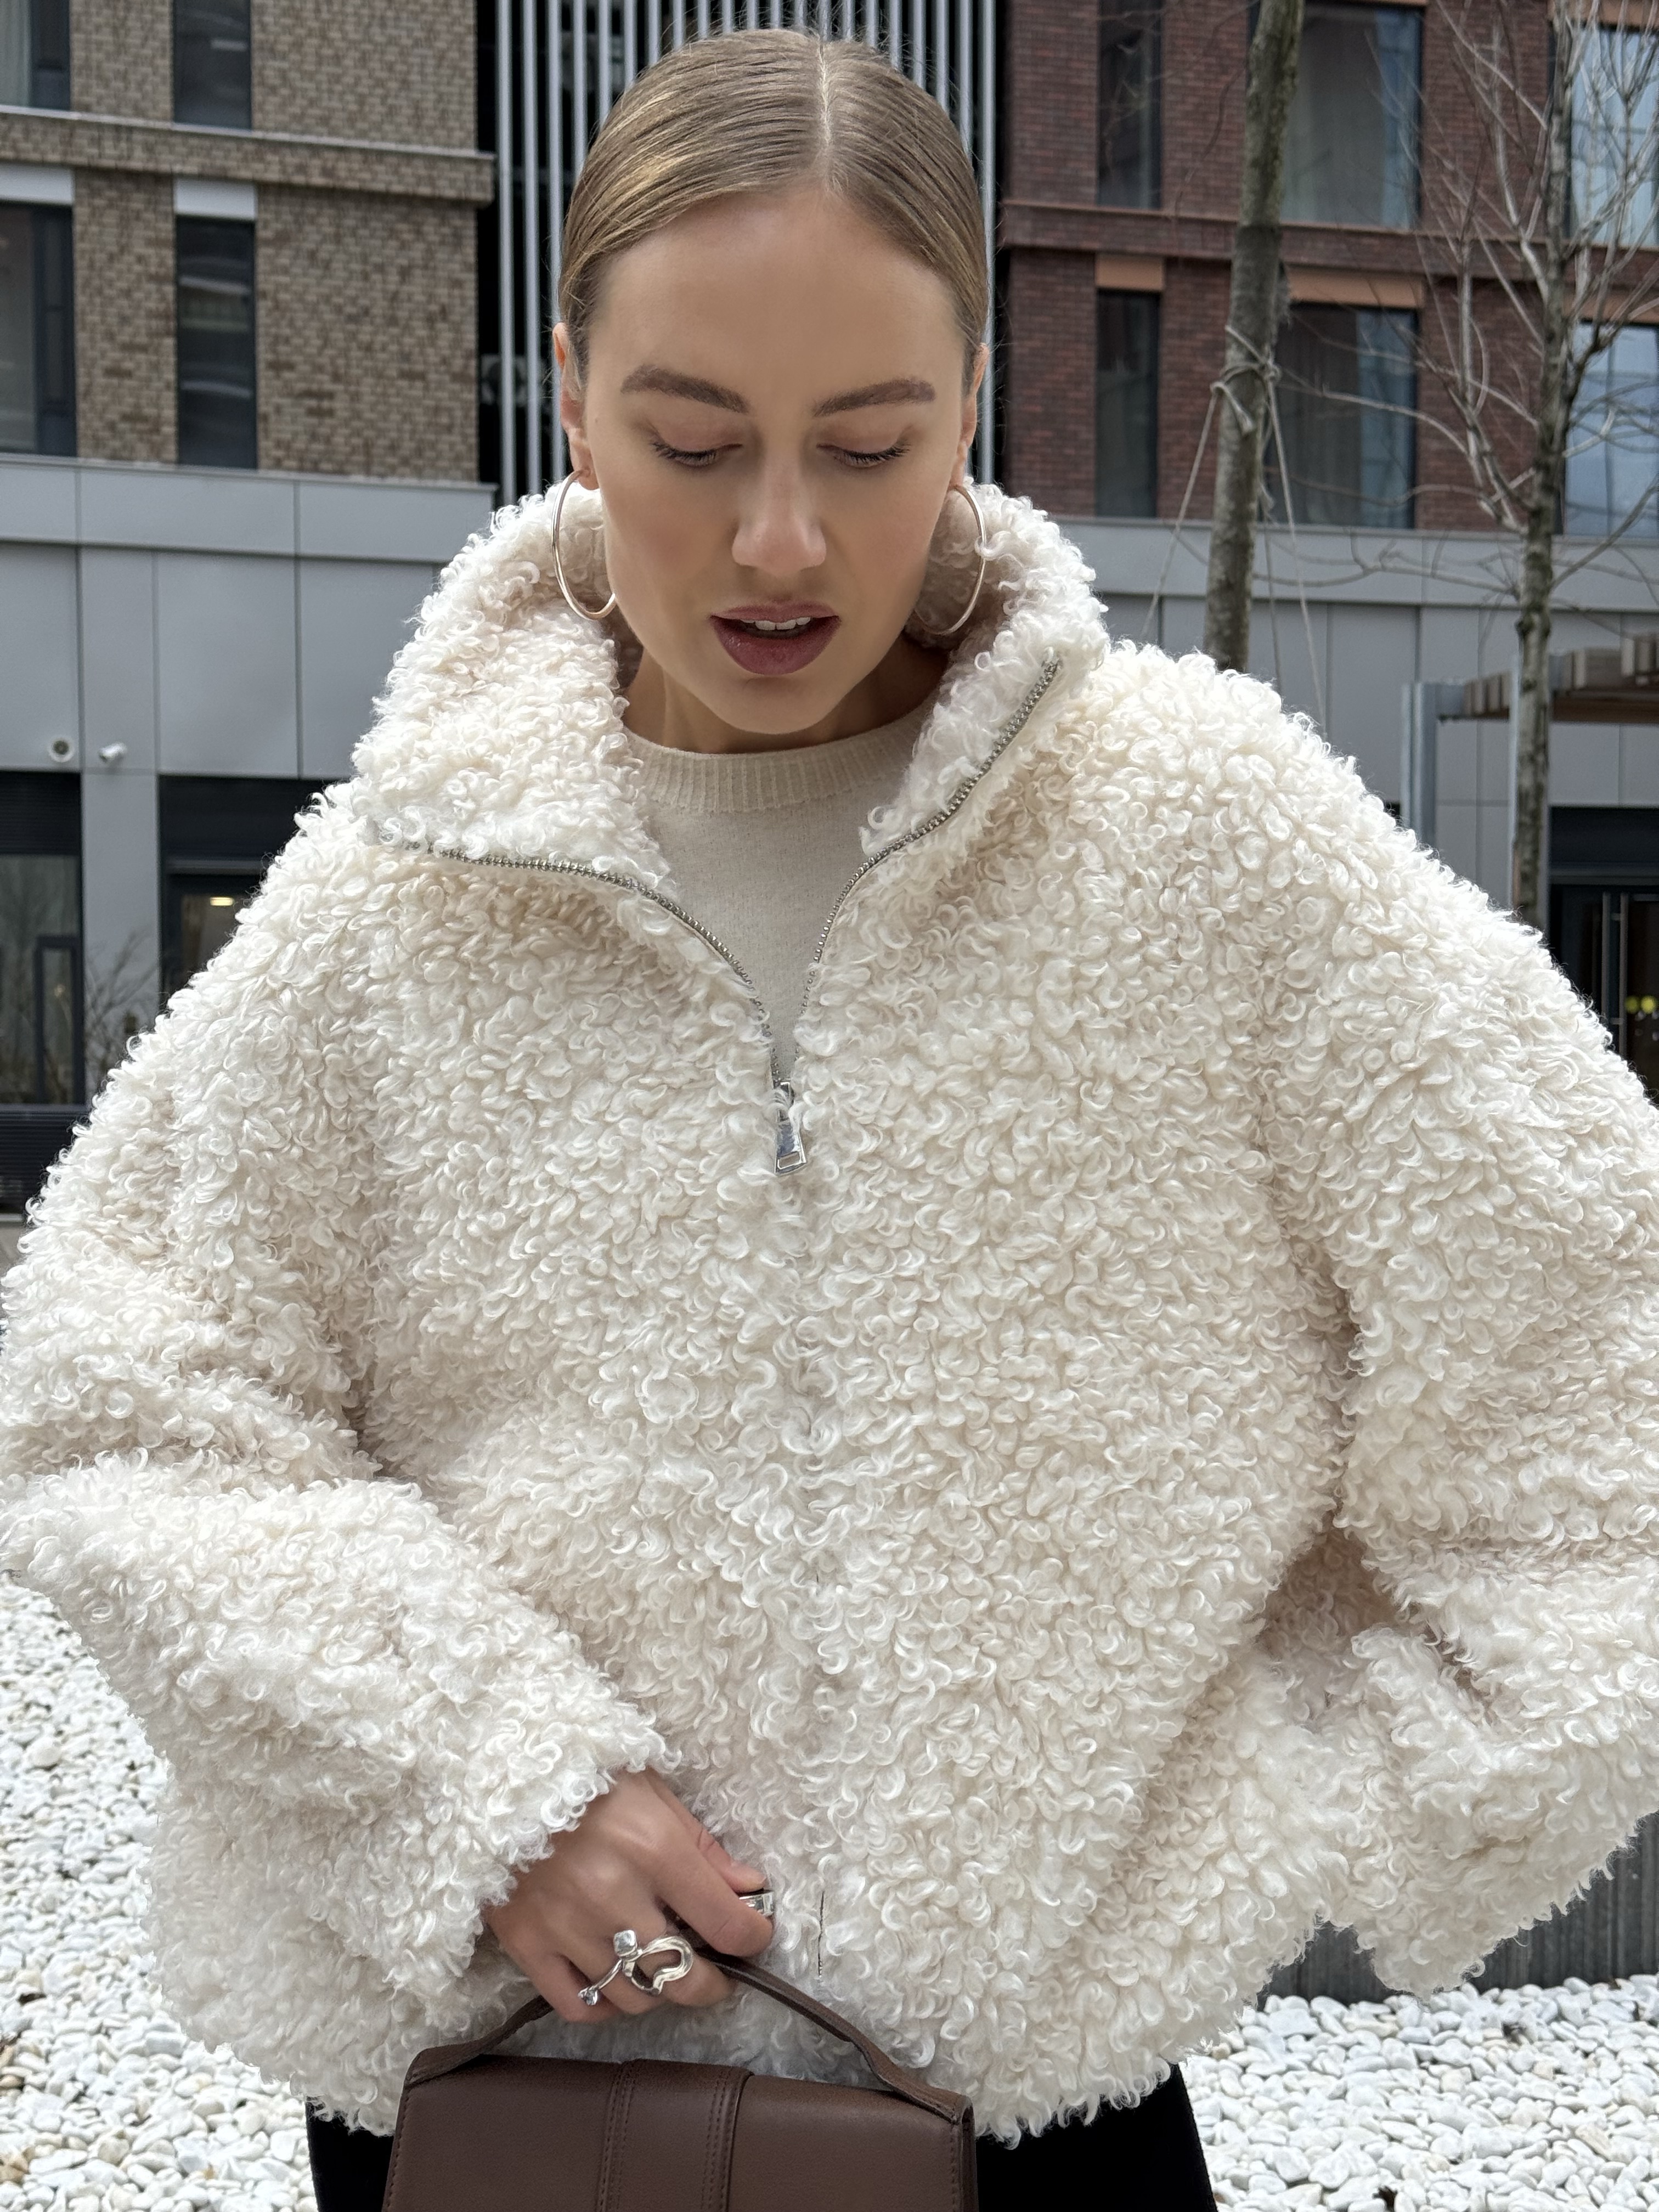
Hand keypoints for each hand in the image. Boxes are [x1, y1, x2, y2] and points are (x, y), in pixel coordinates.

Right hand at [480, 1768, 772, 2023]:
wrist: (499, 1770)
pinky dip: (604, 2004)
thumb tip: (750, 1891)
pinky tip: (614, 1981)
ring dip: (657, 1989)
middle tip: (717, 1972)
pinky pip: (577, 2006)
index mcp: (653, 1848)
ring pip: (633, 1997)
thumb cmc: (587, 1775)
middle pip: (682, 1977)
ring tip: (660, 1966)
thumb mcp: (654, 1792)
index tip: (754, 1936)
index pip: (725, 1923)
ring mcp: (566, 1926)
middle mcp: (613, 1895)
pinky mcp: (526, 1943)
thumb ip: (704, 1847)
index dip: (753, 1939)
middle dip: (713, 1983)